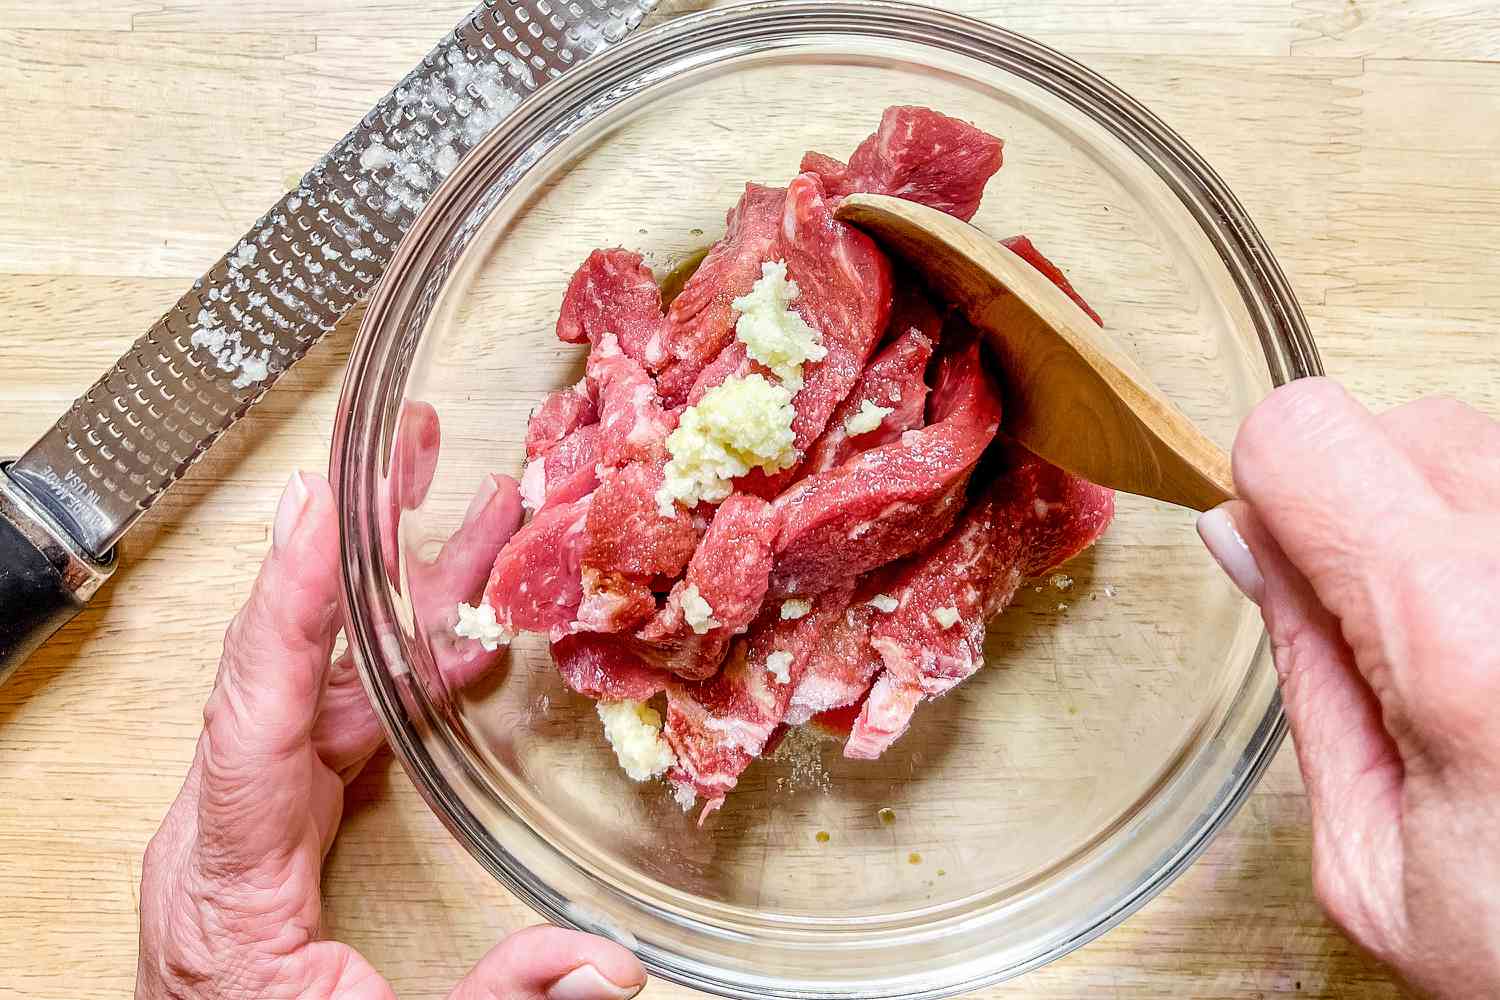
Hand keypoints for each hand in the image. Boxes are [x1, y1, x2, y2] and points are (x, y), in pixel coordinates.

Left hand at [136, 470, 646, 999]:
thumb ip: (500, 998)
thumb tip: (613, 965)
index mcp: (224, 875)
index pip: (254, 707)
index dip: (291, 596)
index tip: (320, 501)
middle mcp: (221, 826)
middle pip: (287, 661)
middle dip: (346, 547)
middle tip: (399, 454)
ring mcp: (248, 819)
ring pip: (321, 681)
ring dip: (388, 598)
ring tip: (457, 517)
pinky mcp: (275, 826)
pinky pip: (335, 726)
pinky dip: (399, 675)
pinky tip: (458, 638)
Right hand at [1198, 378, 1499, 998]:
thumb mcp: (1373, 858)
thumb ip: (1305, 672)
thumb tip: (1243, 540)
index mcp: (1458, 632)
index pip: (1302, 432)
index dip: (1271, 492)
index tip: (1288, 561)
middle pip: (1400, 421)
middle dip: (1363, 505)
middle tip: (1390, 632)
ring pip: (1487, 446)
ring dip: (1451, 523)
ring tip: (1481, 651)